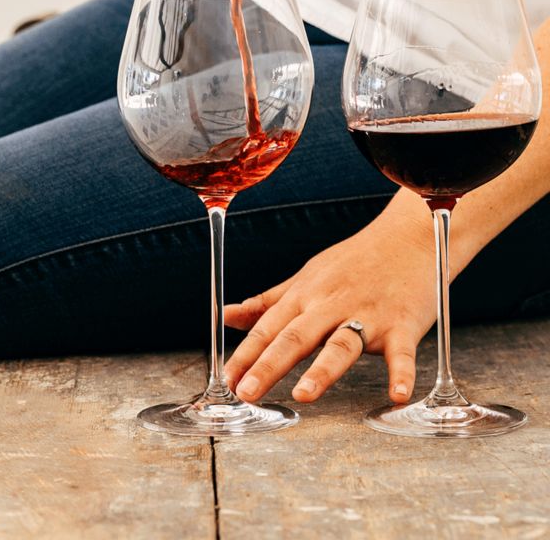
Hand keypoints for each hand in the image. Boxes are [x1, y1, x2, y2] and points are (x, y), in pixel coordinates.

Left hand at [224, 213, 437, 404]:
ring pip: (341, 344)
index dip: (246, 353)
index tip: (227, 379)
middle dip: (269, 365)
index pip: (268, 327)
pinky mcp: (402, 325)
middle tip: (247, 392)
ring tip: (303, 394)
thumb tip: (227, 315)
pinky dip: (401, 373)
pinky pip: (401, 352)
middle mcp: (331, 305)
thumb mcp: (305, 278)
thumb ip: (268, 302)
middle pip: (296, 337)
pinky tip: (398, 395)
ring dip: (322, 370)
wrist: (407, 238)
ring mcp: (367, 315)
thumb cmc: (353, 262)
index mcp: (305, 296)